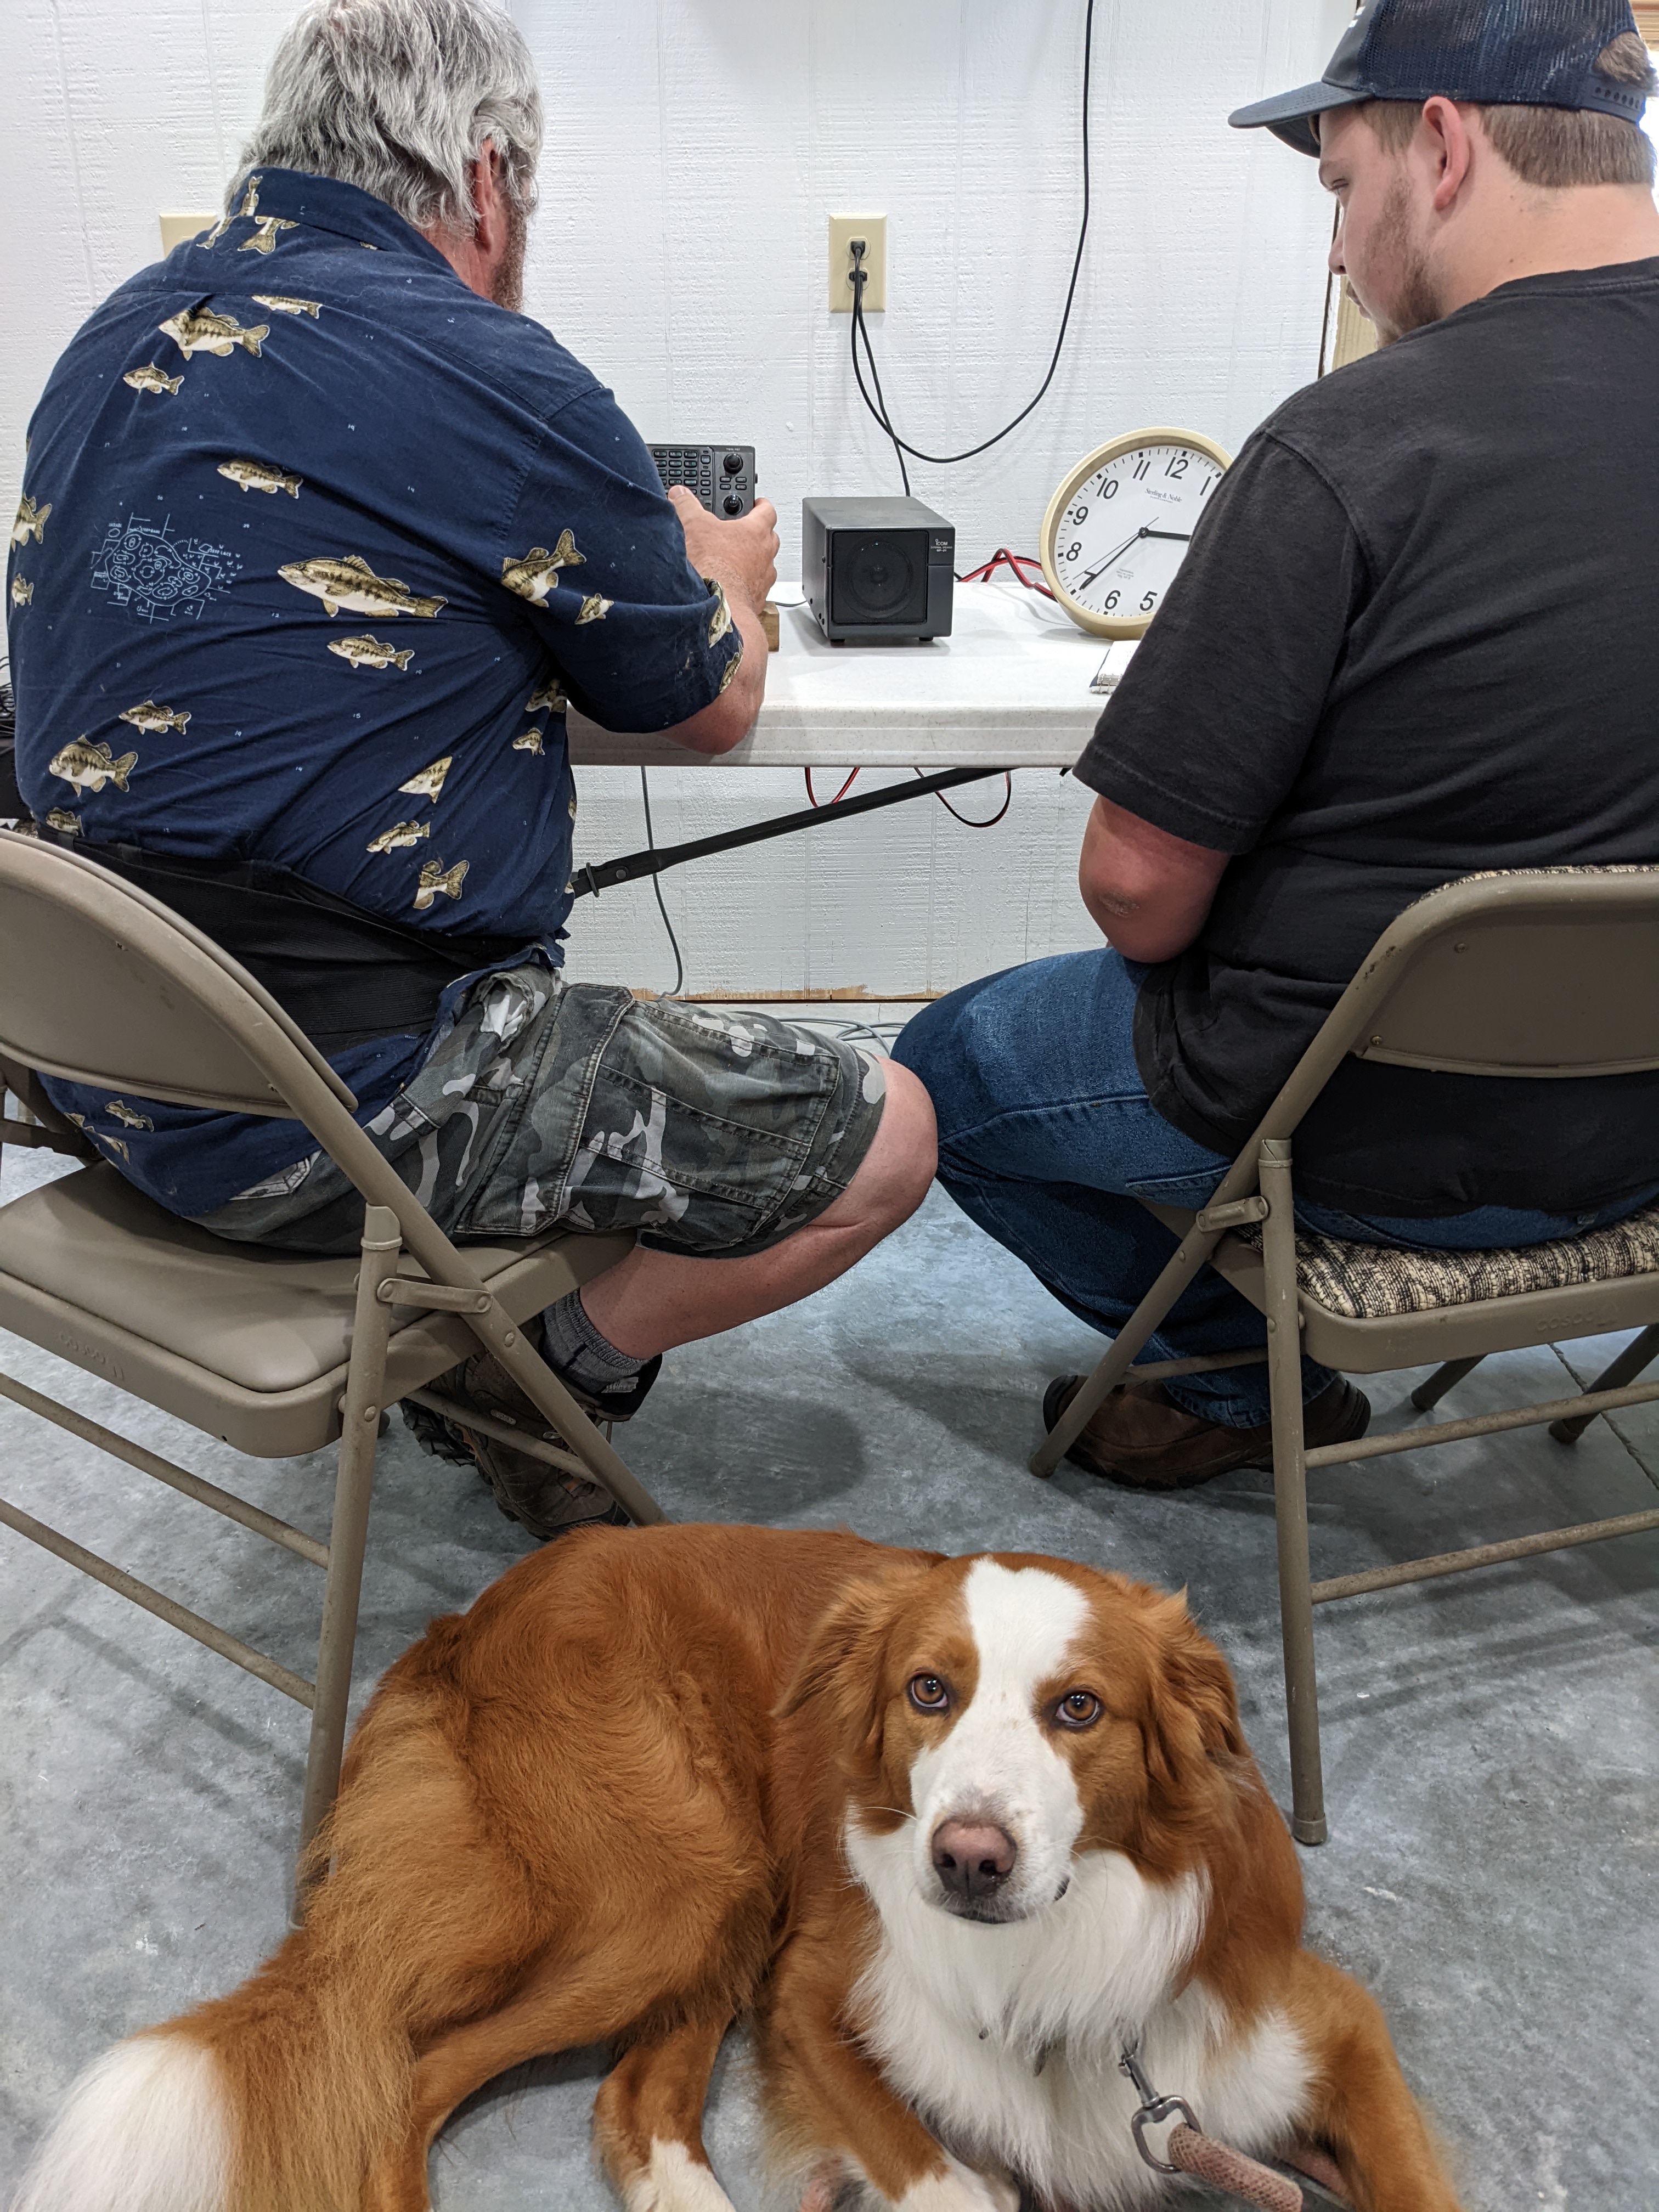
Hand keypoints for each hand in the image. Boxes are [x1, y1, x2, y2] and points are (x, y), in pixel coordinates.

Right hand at [668, 485, 778, 614]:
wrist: (717, 604)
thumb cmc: (713, 566)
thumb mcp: (693, 525)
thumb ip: (687, 506)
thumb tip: (680, 495)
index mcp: (755, 531)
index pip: (767, 510)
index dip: (761, 505)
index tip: (757, 504)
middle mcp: (765, 554)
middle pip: (769, 538)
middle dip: (758, 535)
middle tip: (744, 534)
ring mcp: (764, 579)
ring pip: (765, 565)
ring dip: (755, 562)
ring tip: (738, 562)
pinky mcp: (757, 600)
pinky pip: (757, 588)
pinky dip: (748, 585)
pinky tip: (733, 586)